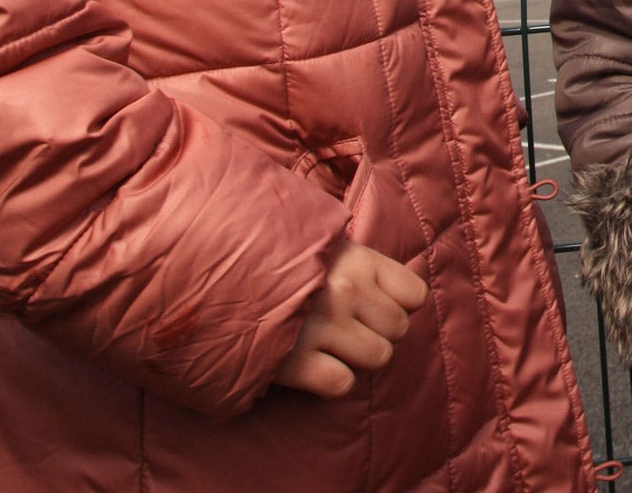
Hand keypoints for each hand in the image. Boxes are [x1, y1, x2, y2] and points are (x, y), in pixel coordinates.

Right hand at [272, 242, 427, 398]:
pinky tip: (313, 367)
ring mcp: (321, 325)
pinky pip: (341, 384)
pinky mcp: (294, 360)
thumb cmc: (279, 260)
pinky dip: (332, 381)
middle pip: (398, 330)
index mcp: (358, 259)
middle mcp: (346, 290)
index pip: (415, 295)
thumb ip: (363, 266)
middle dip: (377, 333)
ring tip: (331, 346)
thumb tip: (399, 294)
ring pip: (378, 357)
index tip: (373, 305)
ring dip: (358, 357)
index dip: (398, 305)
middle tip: (346, 328)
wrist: (216, 269)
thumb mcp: (326, 247)